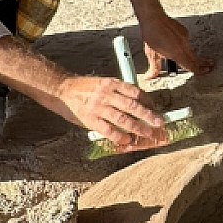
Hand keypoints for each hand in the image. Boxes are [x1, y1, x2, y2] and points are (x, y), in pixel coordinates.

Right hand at [50, 75, 167, 151]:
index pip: (134, 92)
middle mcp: (107, 94)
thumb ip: (117, 91)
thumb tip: (137, 102)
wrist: (62, 90)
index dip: (147, 101)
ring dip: (138, 127)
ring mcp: (99, 108)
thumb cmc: (84, 88)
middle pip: (133, 106)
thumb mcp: (102, 83)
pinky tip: (128, 140)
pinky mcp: (91, 120)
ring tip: (149, 134)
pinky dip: (120, 136)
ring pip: (123, 119)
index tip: (155, 108)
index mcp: (111, 83)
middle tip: (159, 123)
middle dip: (148, 115)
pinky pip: (109, 130)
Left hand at [138, 11, 213, 78]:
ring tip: (179, 54)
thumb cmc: (152, 34)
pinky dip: (181, 44)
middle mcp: (183, 46)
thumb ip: (154, 67)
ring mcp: (185, 37)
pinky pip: (185, 41)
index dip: (199, 70)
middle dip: (203, 63)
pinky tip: (173, 42)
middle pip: (195, 58)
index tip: (206, 71)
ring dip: (188, 54)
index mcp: (176, 53)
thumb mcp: (151, 54)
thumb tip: (150, 76)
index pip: (191, 65)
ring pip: (189, 49)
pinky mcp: (184, 31)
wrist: (153, 17)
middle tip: (208, 66)